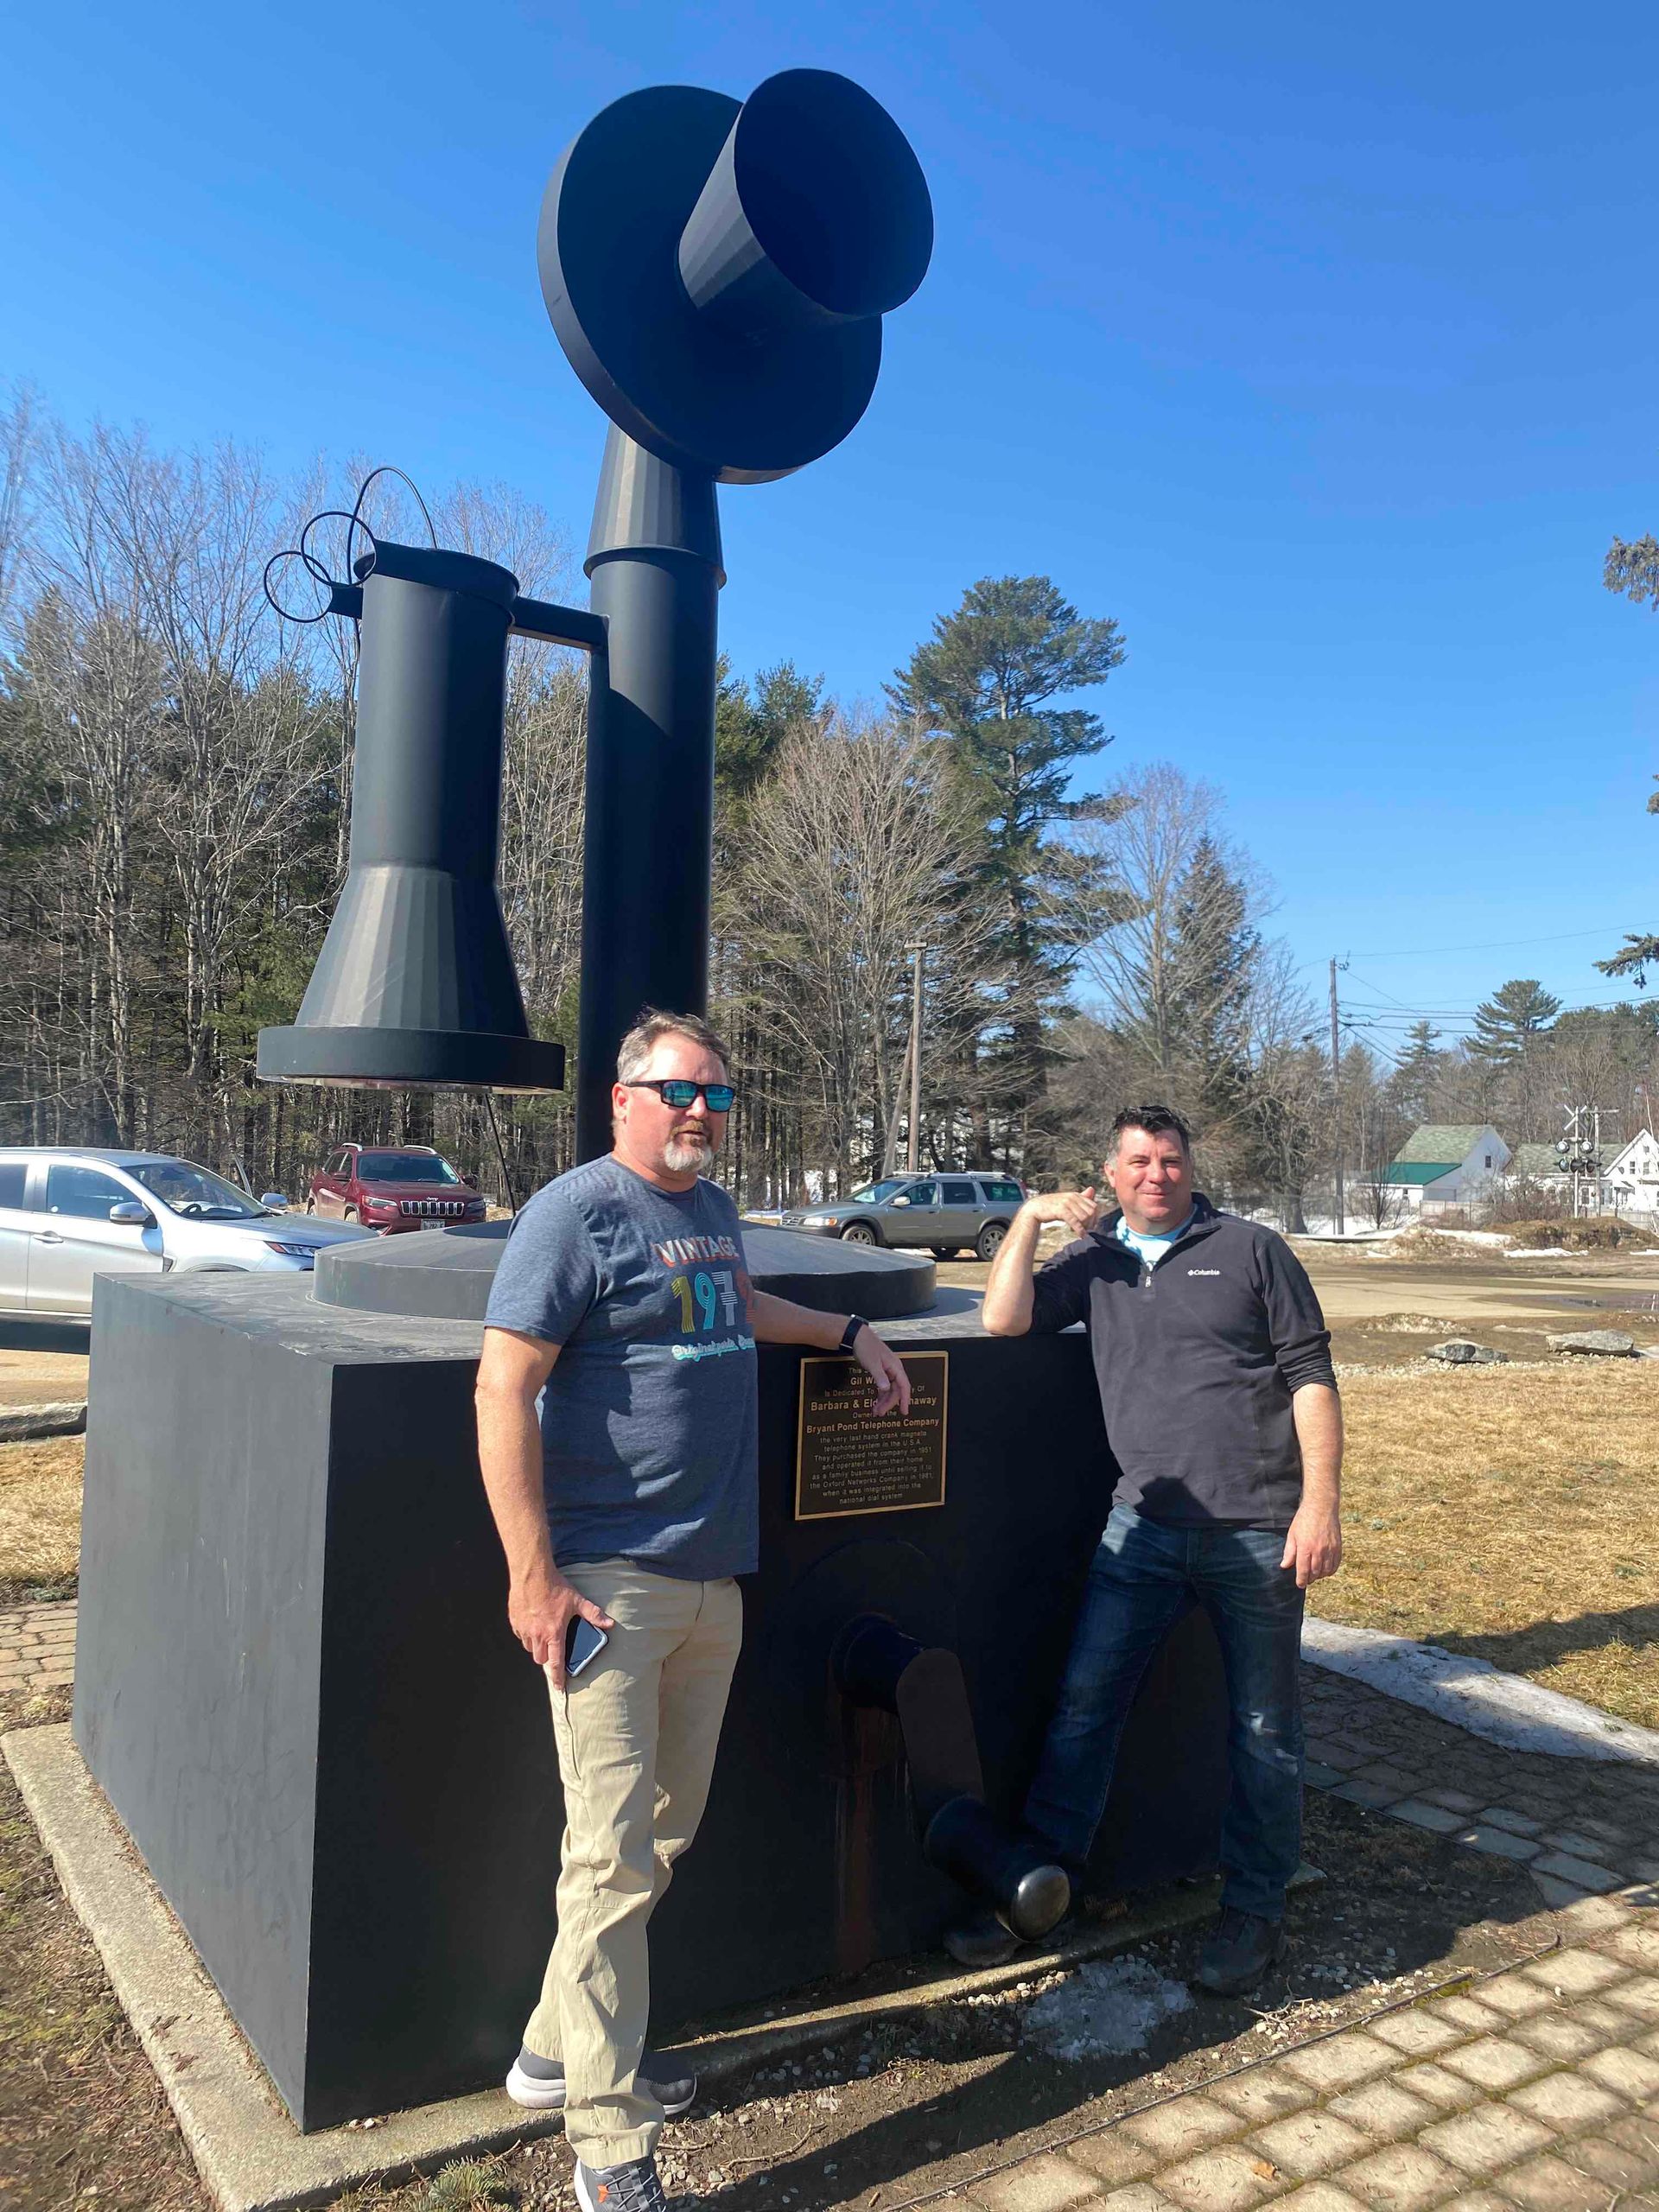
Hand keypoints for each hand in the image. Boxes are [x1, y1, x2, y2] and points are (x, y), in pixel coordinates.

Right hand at [508, 1571, 615, 1686]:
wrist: (532, 1573)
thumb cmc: (555, 1587)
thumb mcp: (577, 1600)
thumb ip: (593, 1614)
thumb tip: (609, 1623)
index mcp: (553, 1633)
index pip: (555, 1663)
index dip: (557, 1677)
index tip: (559, 1687)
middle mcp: (537, 1635)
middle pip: (540, 1659)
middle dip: (547, 1659)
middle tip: (554, 1650)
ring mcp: (524, 1629)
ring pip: (529, 1648)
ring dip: (537, 1647)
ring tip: (544, 1636)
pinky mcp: (515, 1622)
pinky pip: (521, 1636)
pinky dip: (527, 1635)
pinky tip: (534, 1624)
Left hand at [853, 1326, 911, 1415]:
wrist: (857, 1336)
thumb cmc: (866, 1347)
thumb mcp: (872, 1363)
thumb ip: (879, 1377)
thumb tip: (886, 1389)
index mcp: (895, 1367)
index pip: (904, 1386)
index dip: (905, 1399)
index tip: (904, 1411)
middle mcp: (894, 1369)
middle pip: (896, 1390)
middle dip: (889, 1403)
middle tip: (880, 1413)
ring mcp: (888, 1370)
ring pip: (889, 1389)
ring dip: (884, 1400)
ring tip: (876, 1411)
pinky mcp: (881, 1370)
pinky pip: (884, 1386)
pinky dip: (880, 1394)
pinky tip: (875, 1401)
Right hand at [1021, 1186, 1102, 1238]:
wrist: (1035, 1208)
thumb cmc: (1052, 1206)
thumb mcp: (1067, 1200)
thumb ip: (1080, 1197)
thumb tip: (1092, 1189)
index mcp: (1076, 1195)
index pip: (1094, 1206)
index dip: (1095, 1218)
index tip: (1090, 1225)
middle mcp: (1073, 1197)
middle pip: (1091, 1212)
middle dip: (1091, 1223)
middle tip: (1085, 1230)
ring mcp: (1067, 1203)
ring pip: (1085, 1217)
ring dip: (1084, 1227)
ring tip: (1079, 1232)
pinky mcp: (1061, 1210)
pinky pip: (1075, 1221)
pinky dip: (1080, 1230)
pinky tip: (1080, 1235)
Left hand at [1280, 1505, 1341, 1588]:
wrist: (1321, 1507)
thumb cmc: (1304, 1520)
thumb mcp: (1292, 1534)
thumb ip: (1289, 1552)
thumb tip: (1284, 1566)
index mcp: (1305, 1548)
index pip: (1303, 1571)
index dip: (1301, 1580)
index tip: (1300, 1584)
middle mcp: (1319, 1551)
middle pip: (1315, 1573)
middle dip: (1310, 1579)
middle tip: (1306, 1580)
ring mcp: (1330, 1549)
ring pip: (1326, 1571)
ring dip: (1320, 1576)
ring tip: (1315, 1575)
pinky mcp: (1338, 1547)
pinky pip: (1335, 1565)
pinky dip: (1330, 1570)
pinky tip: (1325, 1569)